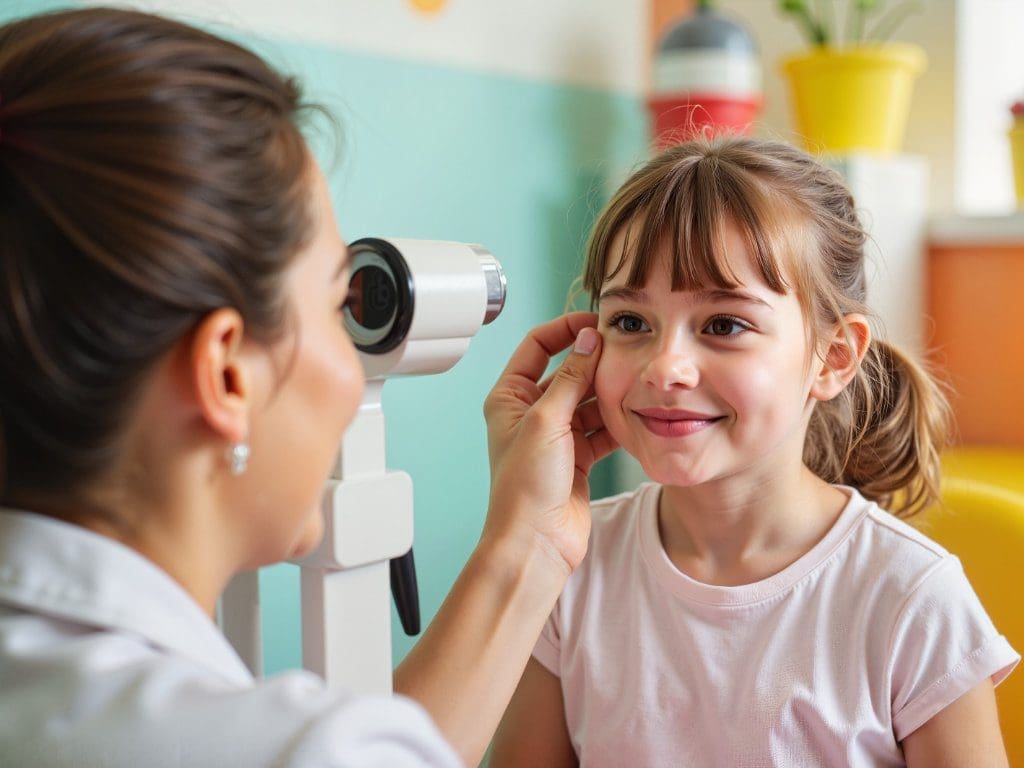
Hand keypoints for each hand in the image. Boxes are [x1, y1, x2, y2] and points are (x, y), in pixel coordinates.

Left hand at [482, 312, 617, 573]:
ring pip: (589, 400)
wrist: (536, 542)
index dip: (566, 329)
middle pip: (568, 371)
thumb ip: (570, 378)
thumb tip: (588, 339)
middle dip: (595, 362)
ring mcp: (556, 435)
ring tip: (636, 383)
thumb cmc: (525, 487)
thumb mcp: (546, 422)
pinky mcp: (578, 456)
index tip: (598, 322)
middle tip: (626, 351)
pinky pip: (602, 428)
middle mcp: (531, 412)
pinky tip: (636, 413)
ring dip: (609, 393)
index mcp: (509, 397)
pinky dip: (617, 421)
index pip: (538, 346)